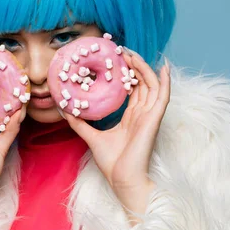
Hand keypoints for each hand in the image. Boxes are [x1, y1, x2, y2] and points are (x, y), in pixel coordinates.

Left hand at [64, 51, 170, 211]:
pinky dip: (165, 81)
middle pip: (142, 84)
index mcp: (131, 118)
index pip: (132, 90)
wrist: (123, 179)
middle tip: (122, 50)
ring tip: (133, 53)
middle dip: (134, 66)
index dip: (127, 74)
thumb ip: (80, 123)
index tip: (116, 59)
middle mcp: (142, 114)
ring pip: (151, 85)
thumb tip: (64, 110)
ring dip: (144, 68)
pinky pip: (163, 96)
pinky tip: (164, 67)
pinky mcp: (155, 119)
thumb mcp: (91, 137)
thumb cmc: (112, 163)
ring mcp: (150, 116)